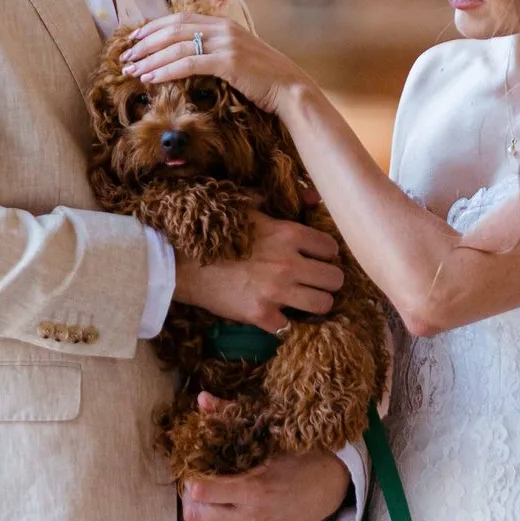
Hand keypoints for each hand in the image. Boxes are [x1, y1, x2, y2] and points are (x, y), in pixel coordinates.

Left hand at [121, 13, 306, 113]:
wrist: (289, 88)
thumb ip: (216, 48)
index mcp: (223, 23)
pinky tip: (151, 78)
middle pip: (173, 29)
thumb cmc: (262, 77)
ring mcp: (225, 43)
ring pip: (177, 46)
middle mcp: (222, 28)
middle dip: (146, 43)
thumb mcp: (238, 55)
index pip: (180, 18)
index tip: (135, 39)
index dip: (154, 27)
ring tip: (132, 71)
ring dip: (150, 59)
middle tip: (126, 57)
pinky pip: (188, 63)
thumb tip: (189, 54)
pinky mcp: (228, 62)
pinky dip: (166, 70)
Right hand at [175, 212, 342, 328]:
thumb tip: (309, 194)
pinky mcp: (262, 314)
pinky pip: (290, 326)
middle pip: (335, 279)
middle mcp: (289, 263)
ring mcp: (277, 291)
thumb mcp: (247, 210)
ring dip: (316, 302)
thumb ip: (277, 204)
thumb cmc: (216, 234)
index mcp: (288, 234)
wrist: (184, 264)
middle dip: (328, 281)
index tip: (319, 259)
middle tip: (316, 282)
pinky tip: (278, 314)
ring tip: (305, 300)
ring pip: (323, 304)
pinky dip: (285, 322)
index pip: (331, 248)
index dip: (327, 255)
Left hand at [180, 416, 352, 520]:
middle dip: (188, 500)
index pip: (201, 492)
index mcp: (252, 490)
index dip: (189, 479)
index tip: (191, 468)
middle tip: (191, 488)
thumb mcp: (268, 438)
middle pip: (195, 517)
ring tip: (197, 508)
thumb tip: (201, 398)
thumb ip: (231, 417)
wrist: (328, 489)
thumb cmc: (297, 460)